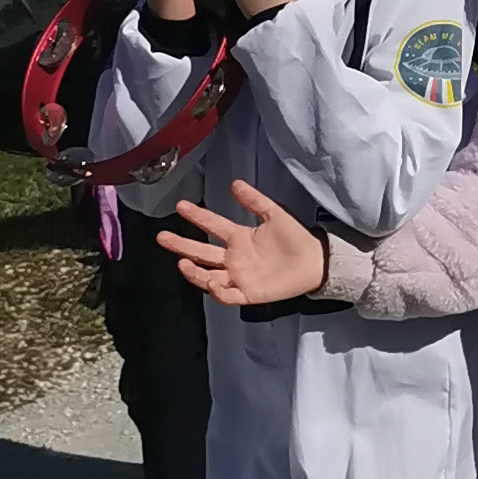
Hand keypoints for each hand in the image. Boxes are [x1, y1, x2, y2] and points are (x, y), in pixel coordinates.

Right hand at [161, 182, 327, 306]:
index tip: (180, 206)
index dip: (197, 216)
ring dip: (194, 271)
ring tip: (182, 262)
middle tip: (162, 237)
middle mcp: (234, 258)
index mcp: (239, 238)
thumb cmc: (295, 239)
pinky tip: (212, 281)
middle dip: (181, 245)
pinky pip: (228, 295)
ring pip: (208, 275)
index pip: (212, 225)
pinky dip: (218, 291)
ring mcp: (239, 276)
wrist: (315, 262)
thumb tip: (234, 183)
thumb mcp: (274, 215)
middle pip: (201, 252)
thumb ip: (254, 201)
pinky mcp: (248, 293)